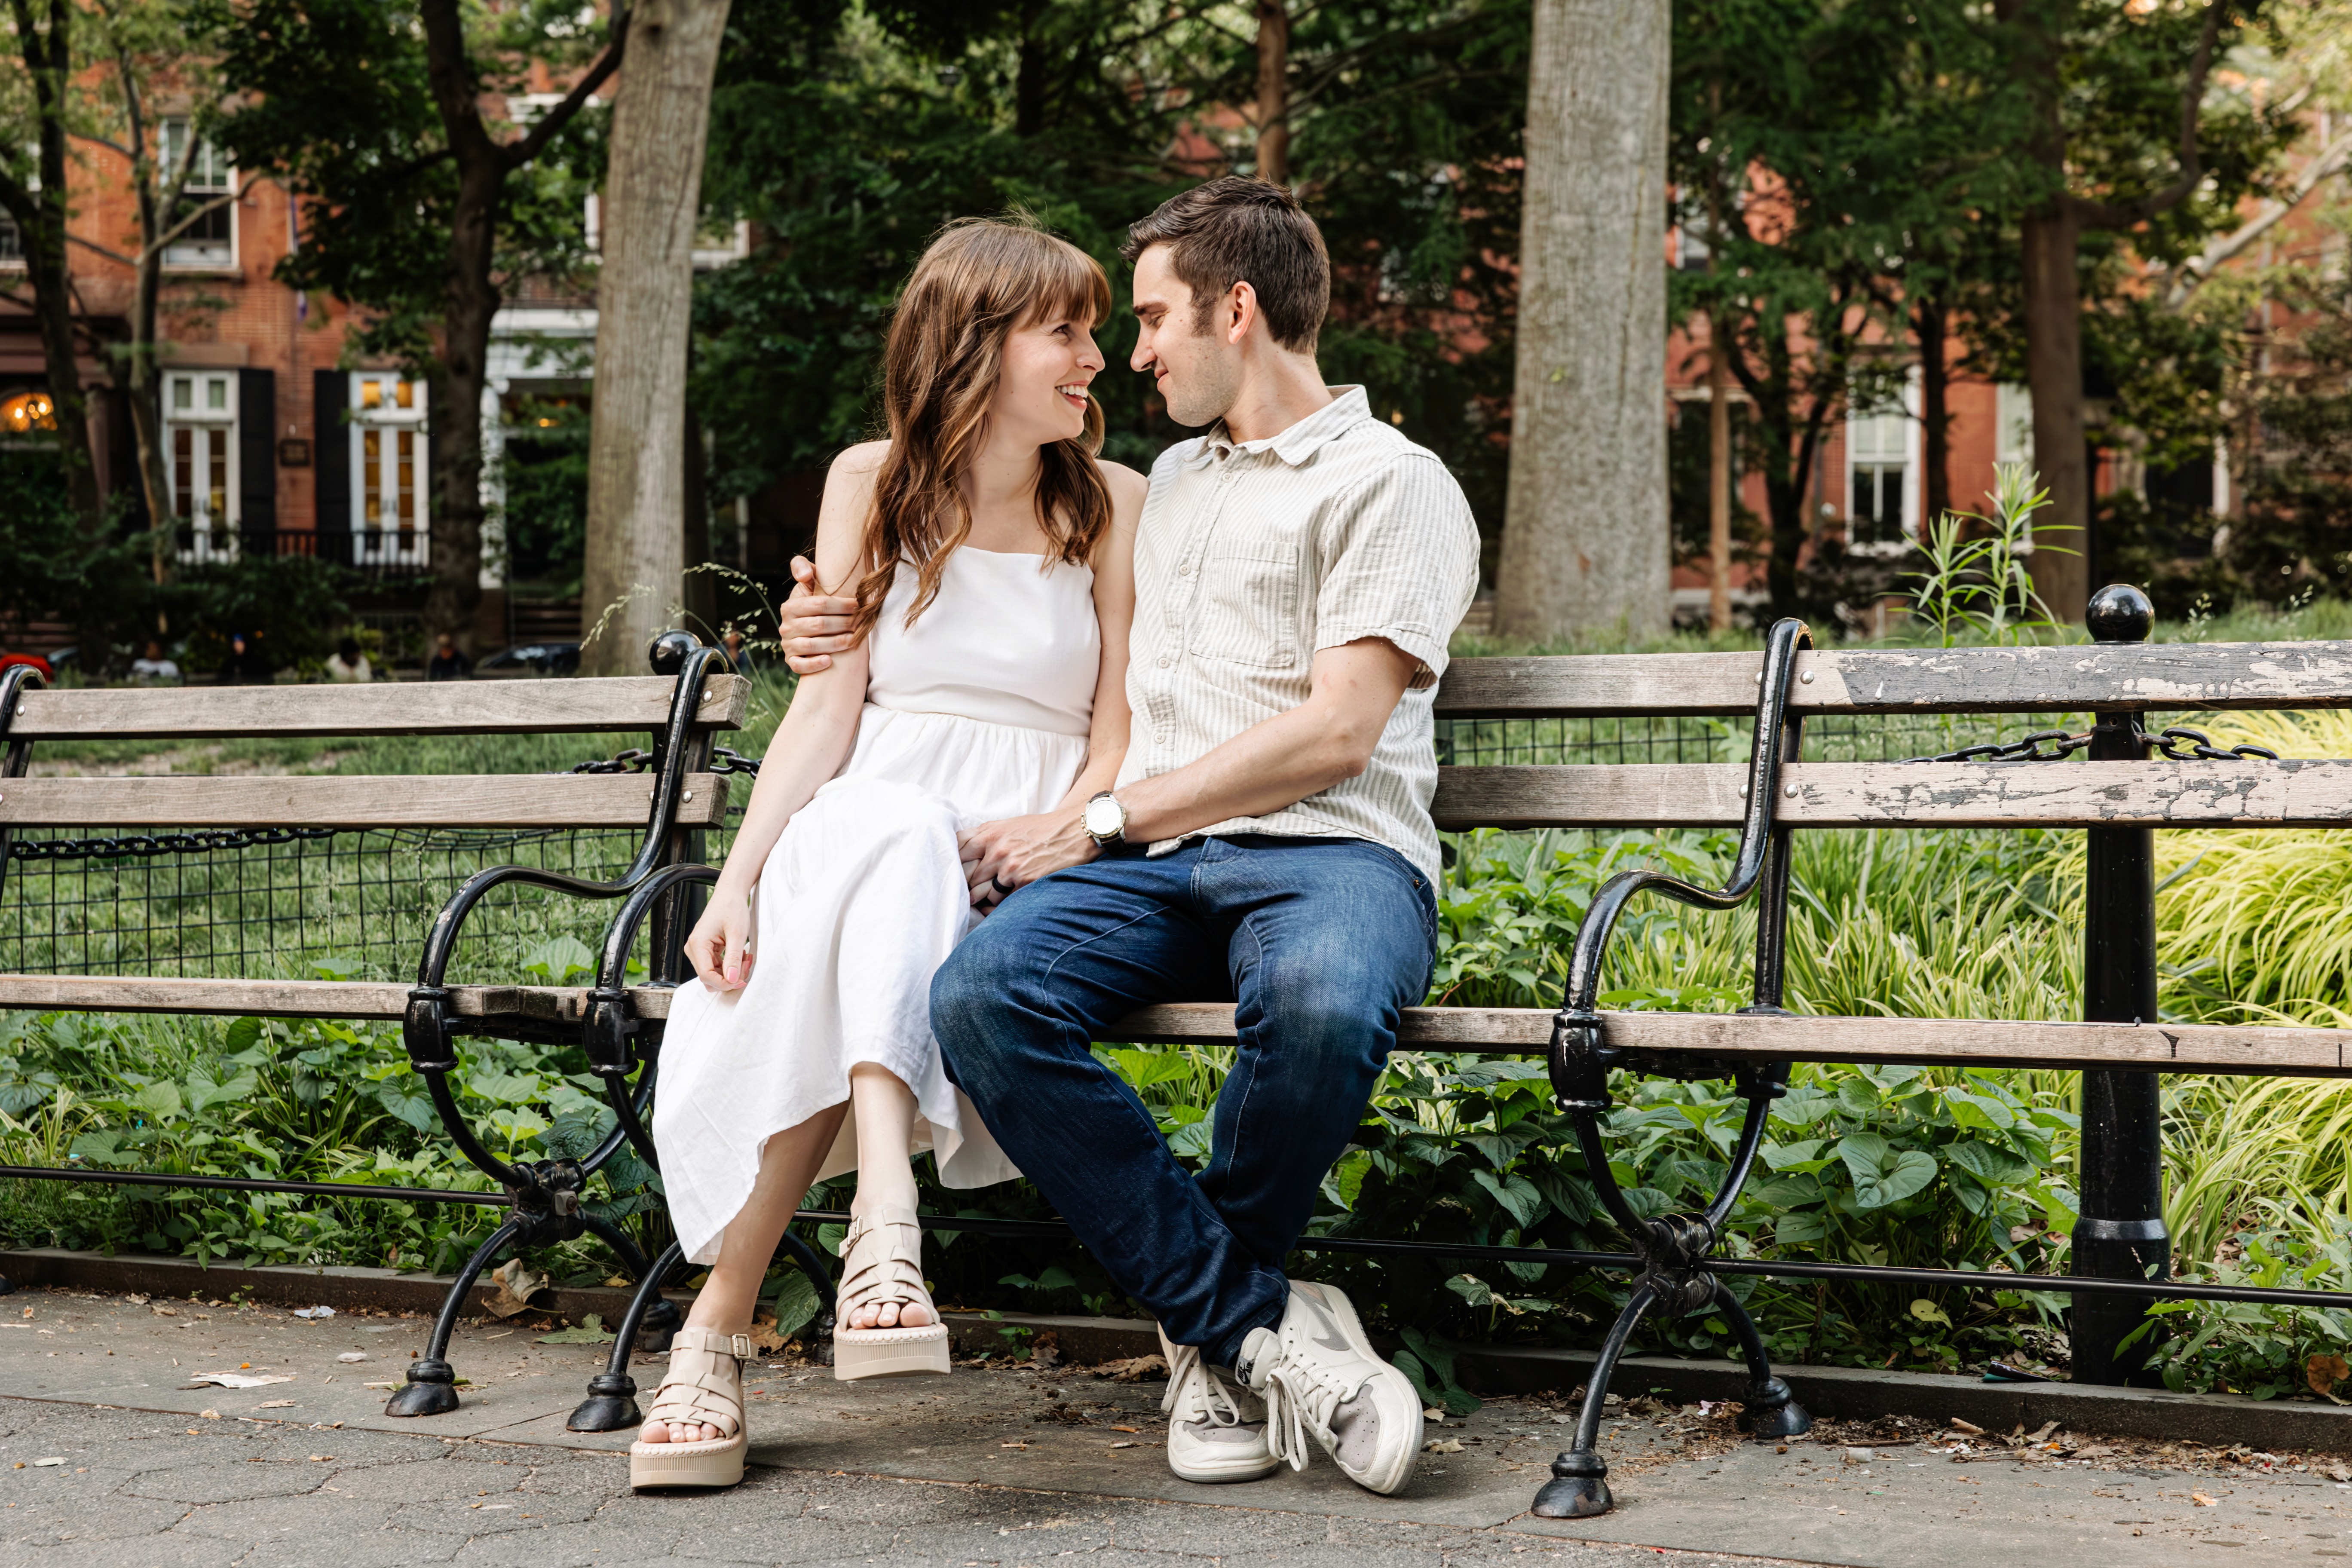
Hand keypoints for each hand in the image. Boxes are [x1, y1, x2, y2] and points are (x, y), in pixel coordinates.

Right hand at [683, 886, 755, 990]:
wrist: (729, 895)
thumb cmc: (732, 908)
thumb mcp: (737, 934)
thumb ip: (733, 958)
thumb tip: (731, 980)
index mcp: (697, 944)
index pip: (706, 975)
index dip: (724, 983)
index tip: (741, 980)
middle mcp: (693, 949)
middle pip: (709, 977)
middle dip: (730, 978)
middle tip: (747, 964)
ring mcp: (698, 951)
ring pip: (713, 974)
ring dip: (731, 972)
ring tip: (746, 958)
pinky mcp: (705, 951)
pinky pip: (716, 967)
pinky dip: (730, 966)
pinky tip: (741, 956)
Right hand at [778, 556, 863, 674]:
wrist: (806, 624)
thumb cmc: (813, 601)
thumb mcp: (807, 582)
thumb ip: (803, 568)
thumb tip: (805, 575)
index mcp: (790, 606)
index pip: (819, 605)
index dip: (841, 605)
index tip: (859, 605)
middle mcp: (786, 626)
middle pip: (818, 625)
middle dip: (843, 624)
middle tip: (861, 623)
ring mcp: (787, 644)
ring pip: (811, 646)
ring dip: (835, 644)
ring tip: (853, 640)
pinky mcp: (790, 660)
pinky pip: (799, 665)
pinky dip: (814, 664)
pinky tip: (829, 661)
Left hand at [958, 811, 1098, 908]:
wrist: (1074, 831)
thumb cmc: (1041, 829)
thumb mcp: (1009, 825)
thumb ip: (986, 837)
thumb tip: (964, 852)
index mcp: (989, 833)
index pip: (957, 851)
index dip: (953, 864)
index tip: (952, 873)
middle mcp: (996, 849)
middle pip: (967, 876)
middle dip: (966, 886)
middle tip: (966, 894)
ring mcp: (1010, 867)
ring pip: (981, 892)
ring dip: (982, 899)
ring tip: (981, 902)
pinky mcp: (1024, 882)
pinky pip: (1002, 901)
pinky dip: (999, 906)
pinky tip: (1000, 904)